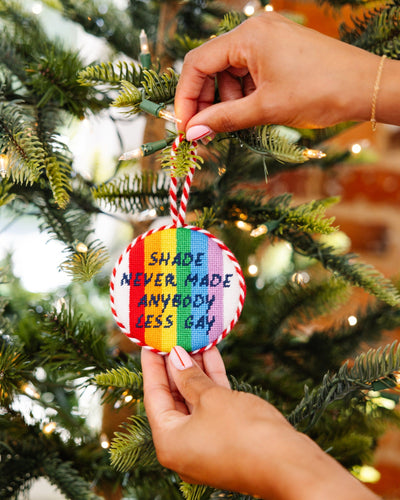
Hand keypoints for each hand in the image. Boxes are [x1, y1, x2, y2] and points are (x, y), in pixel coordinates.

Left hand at [142, 346, 377, 499]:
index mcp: (169, 441)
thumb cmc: (243, 432)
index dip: (152, 365)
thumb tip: (175, 358)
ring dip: (195, 368)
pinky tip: (211, 354)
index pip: (154, 395)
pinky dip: (211, 380)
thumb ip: (190, 378)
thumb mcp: (211, 399)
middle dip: (175, 364)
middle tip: (172, 335)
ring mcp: (206, 440)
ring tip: (192, 338)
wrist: (289, 464)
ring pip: (195, 397)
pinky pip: (212, 403)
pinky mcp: (227, 435)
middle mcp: (184, 444)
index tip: (150, 342)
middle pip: (173, 396)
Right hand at [175, 11, 380, 134]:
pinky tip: (252, 112)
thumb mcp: (266, 109)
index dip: (186, 98)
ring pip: (229, 73)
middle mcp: (254, 32)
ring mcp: (267, 40)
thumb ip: (224, 119)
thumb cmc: (320, 91)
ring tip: (239, 123)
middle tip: (205, 131)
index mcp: (248, 37)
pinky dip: (244, 95)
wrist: (365, 87)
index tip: (184, 127)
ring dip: (227, 101)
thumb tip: (193, 133)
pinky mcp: (278, 51)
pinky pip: (248, 73)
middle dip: (206, 101)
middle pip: (211, 67)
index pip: (197, 64)